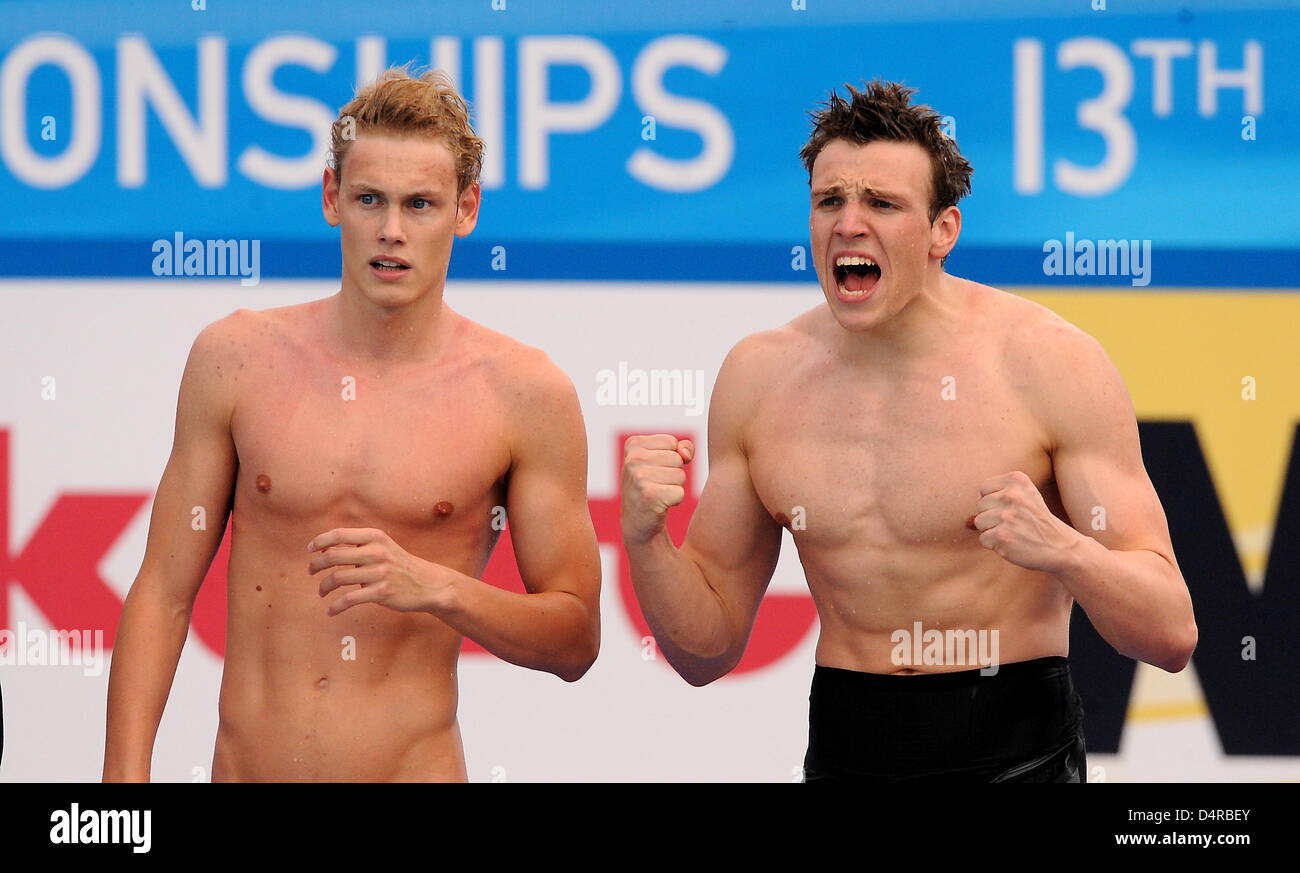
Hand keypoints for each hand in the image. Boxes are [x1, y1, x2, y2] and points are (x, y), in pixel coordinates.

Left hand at [307, 527, 444, 615]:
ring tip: (322, 591)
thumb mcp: (384, 547)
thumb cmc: (400, 565)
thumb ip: (359, 546)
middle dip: (316, 565)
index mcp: (376, 537)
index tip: (310, 549)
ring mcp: (379, 573)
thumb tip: (326, 551)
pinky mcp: (381, 593)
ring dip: (324, 587)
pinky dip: (336, 607)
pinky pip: (349, 600)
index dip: (321, 541)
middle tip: (311, 571)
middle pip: (333, 556)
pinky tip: (331, 611)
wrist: (428, 584)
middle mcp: (377, 552)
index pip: (340, 534)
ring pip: (338, 578)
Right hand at [621, 434, 693, 544]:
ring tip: (657, 492)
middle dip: (673, 473)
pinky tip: (659, 503)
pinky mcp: (650, 496)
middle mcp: (633, 459)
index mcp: (633, 444)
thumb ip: (682, 447)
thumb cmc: (652, 484)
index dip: (670, 457)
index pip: (672, 442)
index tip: (655, 469)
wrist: (638, 520)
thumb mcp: (663, 458)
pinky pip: (680, 492)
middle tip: (656, 484)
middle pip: (677, 459)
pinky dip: (674, 500)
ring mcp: (639, 477)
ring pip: (681, 475)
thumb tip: (685, 455)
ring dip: (674, 487)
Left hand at [971, 471, 1081, 573]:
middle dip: (992, 516)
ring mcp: (1007, 516)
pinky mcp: (1002, 536)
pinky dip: (995, 545)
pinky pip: (983, 539)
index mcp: (1017, 480)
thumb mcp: (1024, 498)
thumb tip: (966, 521)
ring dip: (992, 531)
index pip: (984, 488)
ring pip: (979, 522)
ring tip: (1013, 532)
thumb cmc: (1037, 521)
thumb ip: (996, 499)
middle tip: (1015, 523)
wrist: (1060, 545)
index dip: (994, 501)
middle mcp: (1012, 495)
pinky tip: (1013, 543)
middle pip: (979, 505)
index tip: (1012, 508)